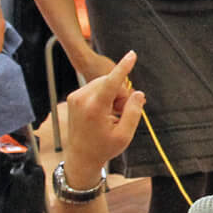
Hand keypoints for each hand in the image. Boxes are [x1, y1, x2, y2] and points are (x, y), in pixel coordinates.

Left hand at [61, 49, 144, 172]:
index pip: (112, 82)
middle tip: (122, 113)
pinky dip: (103, 96)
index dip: (124, 67)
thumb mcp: (124, 135)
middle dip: (120, 94)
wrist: (81, 158)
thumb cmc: (103, 148)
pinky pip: (95, 87)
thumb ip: (133, 112)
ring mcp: (76, 97)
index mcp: (95, 108)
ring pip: (103, 83)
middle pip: (110, 82)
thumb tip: (138, 94)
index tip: (132, 54)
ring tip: (112, 115)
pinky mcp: (74, 97)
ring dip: (112, 95)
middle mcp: (82, 99)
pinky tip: (103, 112)